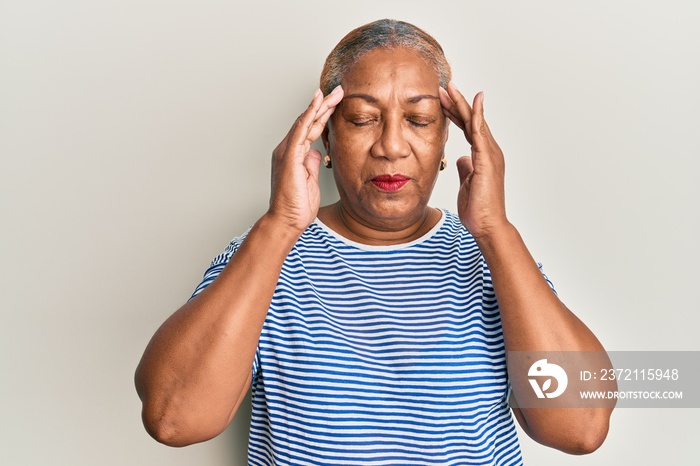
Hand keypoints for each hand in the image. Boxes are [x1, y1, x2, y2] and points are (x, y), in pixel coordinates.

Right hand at [267, 86, 343, 232]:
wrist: (286, 222)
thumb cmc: (297, 206)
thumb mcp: (310, 180)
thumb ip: (311, 164)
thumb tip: (316, 152)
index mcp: (294, 154)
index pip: (310, 128)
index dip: (323, 114)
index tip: (337, 102)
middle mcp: (288, 149)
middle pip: (308, 120)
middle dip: (324, 104)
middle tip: (339, 90)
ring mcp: (286, 151)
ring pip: (304, 121)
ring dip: (319, 105)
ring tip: (333, 92)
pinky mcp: (289, 157)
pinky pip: (300, 131)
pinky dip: (309, 115)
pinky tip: (317, 103)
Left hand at [439, 82, 508, 238]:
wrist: (487, 225)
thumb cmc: (478, 208)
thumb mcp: (466, 182)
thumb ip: (466, 167)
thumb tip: (460, 158)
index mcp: (483, 155)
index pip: (467, 127)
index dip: (455, 112)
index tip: (442, 99)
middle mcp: (489, 151)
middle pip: (471, 120)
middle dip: (456, 102)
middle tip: (443, 85)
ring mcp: (490, 154)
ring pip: (475, 122)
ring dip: (462, 104)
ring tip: (449, 88)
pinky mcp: (488, 160)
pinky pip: (481, 133)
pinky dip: (477, 116)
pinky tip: (472, 103)